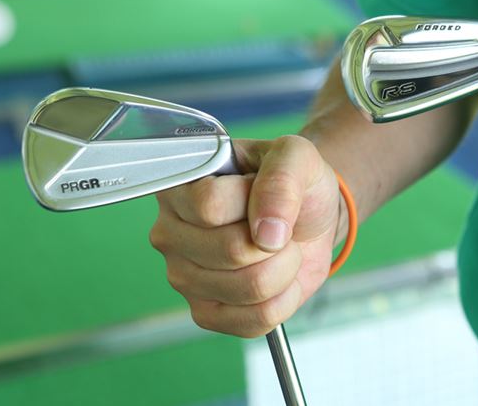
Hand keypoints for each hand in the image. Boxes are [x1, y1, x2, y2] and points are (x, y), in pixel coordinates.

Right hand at [149, 135, 339, 337]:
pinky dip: (284, 298)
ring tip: (280, 248)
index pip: (210, 206)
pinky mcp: (205, 312)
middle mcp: (170, 232)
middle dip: (277, 241)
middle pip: (230, 251)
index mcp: (181, 185)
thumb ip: (282, 179)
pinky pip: (256, 320)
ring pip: (249, 287)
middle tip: (279, 226)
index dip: (256, 204)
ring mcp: (183, 276)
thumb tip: (267, 232)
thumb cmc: (293, 183)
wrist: (307, 218)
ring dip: (285, 268)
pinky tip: (278, 277)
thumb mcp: (296, 157)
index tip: (269, 195)